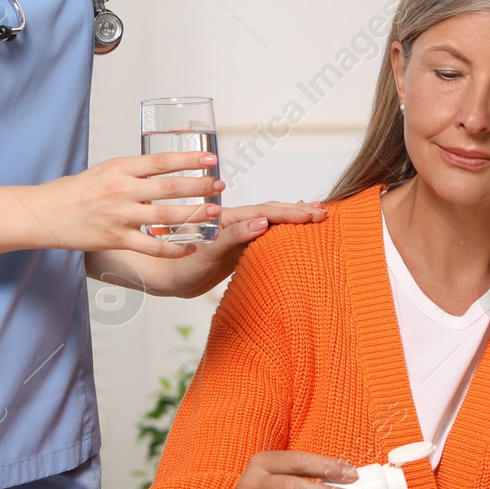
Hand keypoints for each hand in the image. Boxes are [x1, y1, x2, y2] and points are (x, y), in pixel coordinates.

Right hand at [25, 151, 225, 256]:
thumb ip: (133, 172)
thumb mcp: (105, 170)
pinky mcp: (116, 239)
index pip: (160, 161)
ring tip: (215, 213)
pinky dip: (174, 247)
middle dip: (199, 186)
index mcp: (120, 168)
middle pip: (169, 187)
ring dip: (194, 215)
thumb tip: (163, 170)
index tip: (210, 159)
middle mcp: (121, 190)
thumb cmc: (76, 191)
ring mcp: (119, 216)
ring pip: (165, 216)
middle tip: (220, 185)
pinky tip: (191, 246)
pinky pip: (152, 246)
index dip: (188, 160)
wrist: (45, 213)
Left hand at [146, 200, 327, 297]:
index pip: (267, 212)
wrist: (164, 277)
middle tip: (325, 212)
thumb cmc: (180, 266)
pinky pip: (263, 233)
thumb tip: (262, 222)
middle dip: (298, 211)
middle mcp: (234, 223)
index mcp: (229, 220)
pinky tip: (290, 227)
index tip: (314, 214)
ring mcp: (236, 233)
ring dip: (291, 215)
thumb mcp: (207, 253)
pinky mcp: (236, 246)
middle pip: (271, 211)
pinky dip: (280, 227)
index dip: (291, 213)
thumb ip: (233, 236)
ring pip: (269, 219)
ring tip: (315, 211)